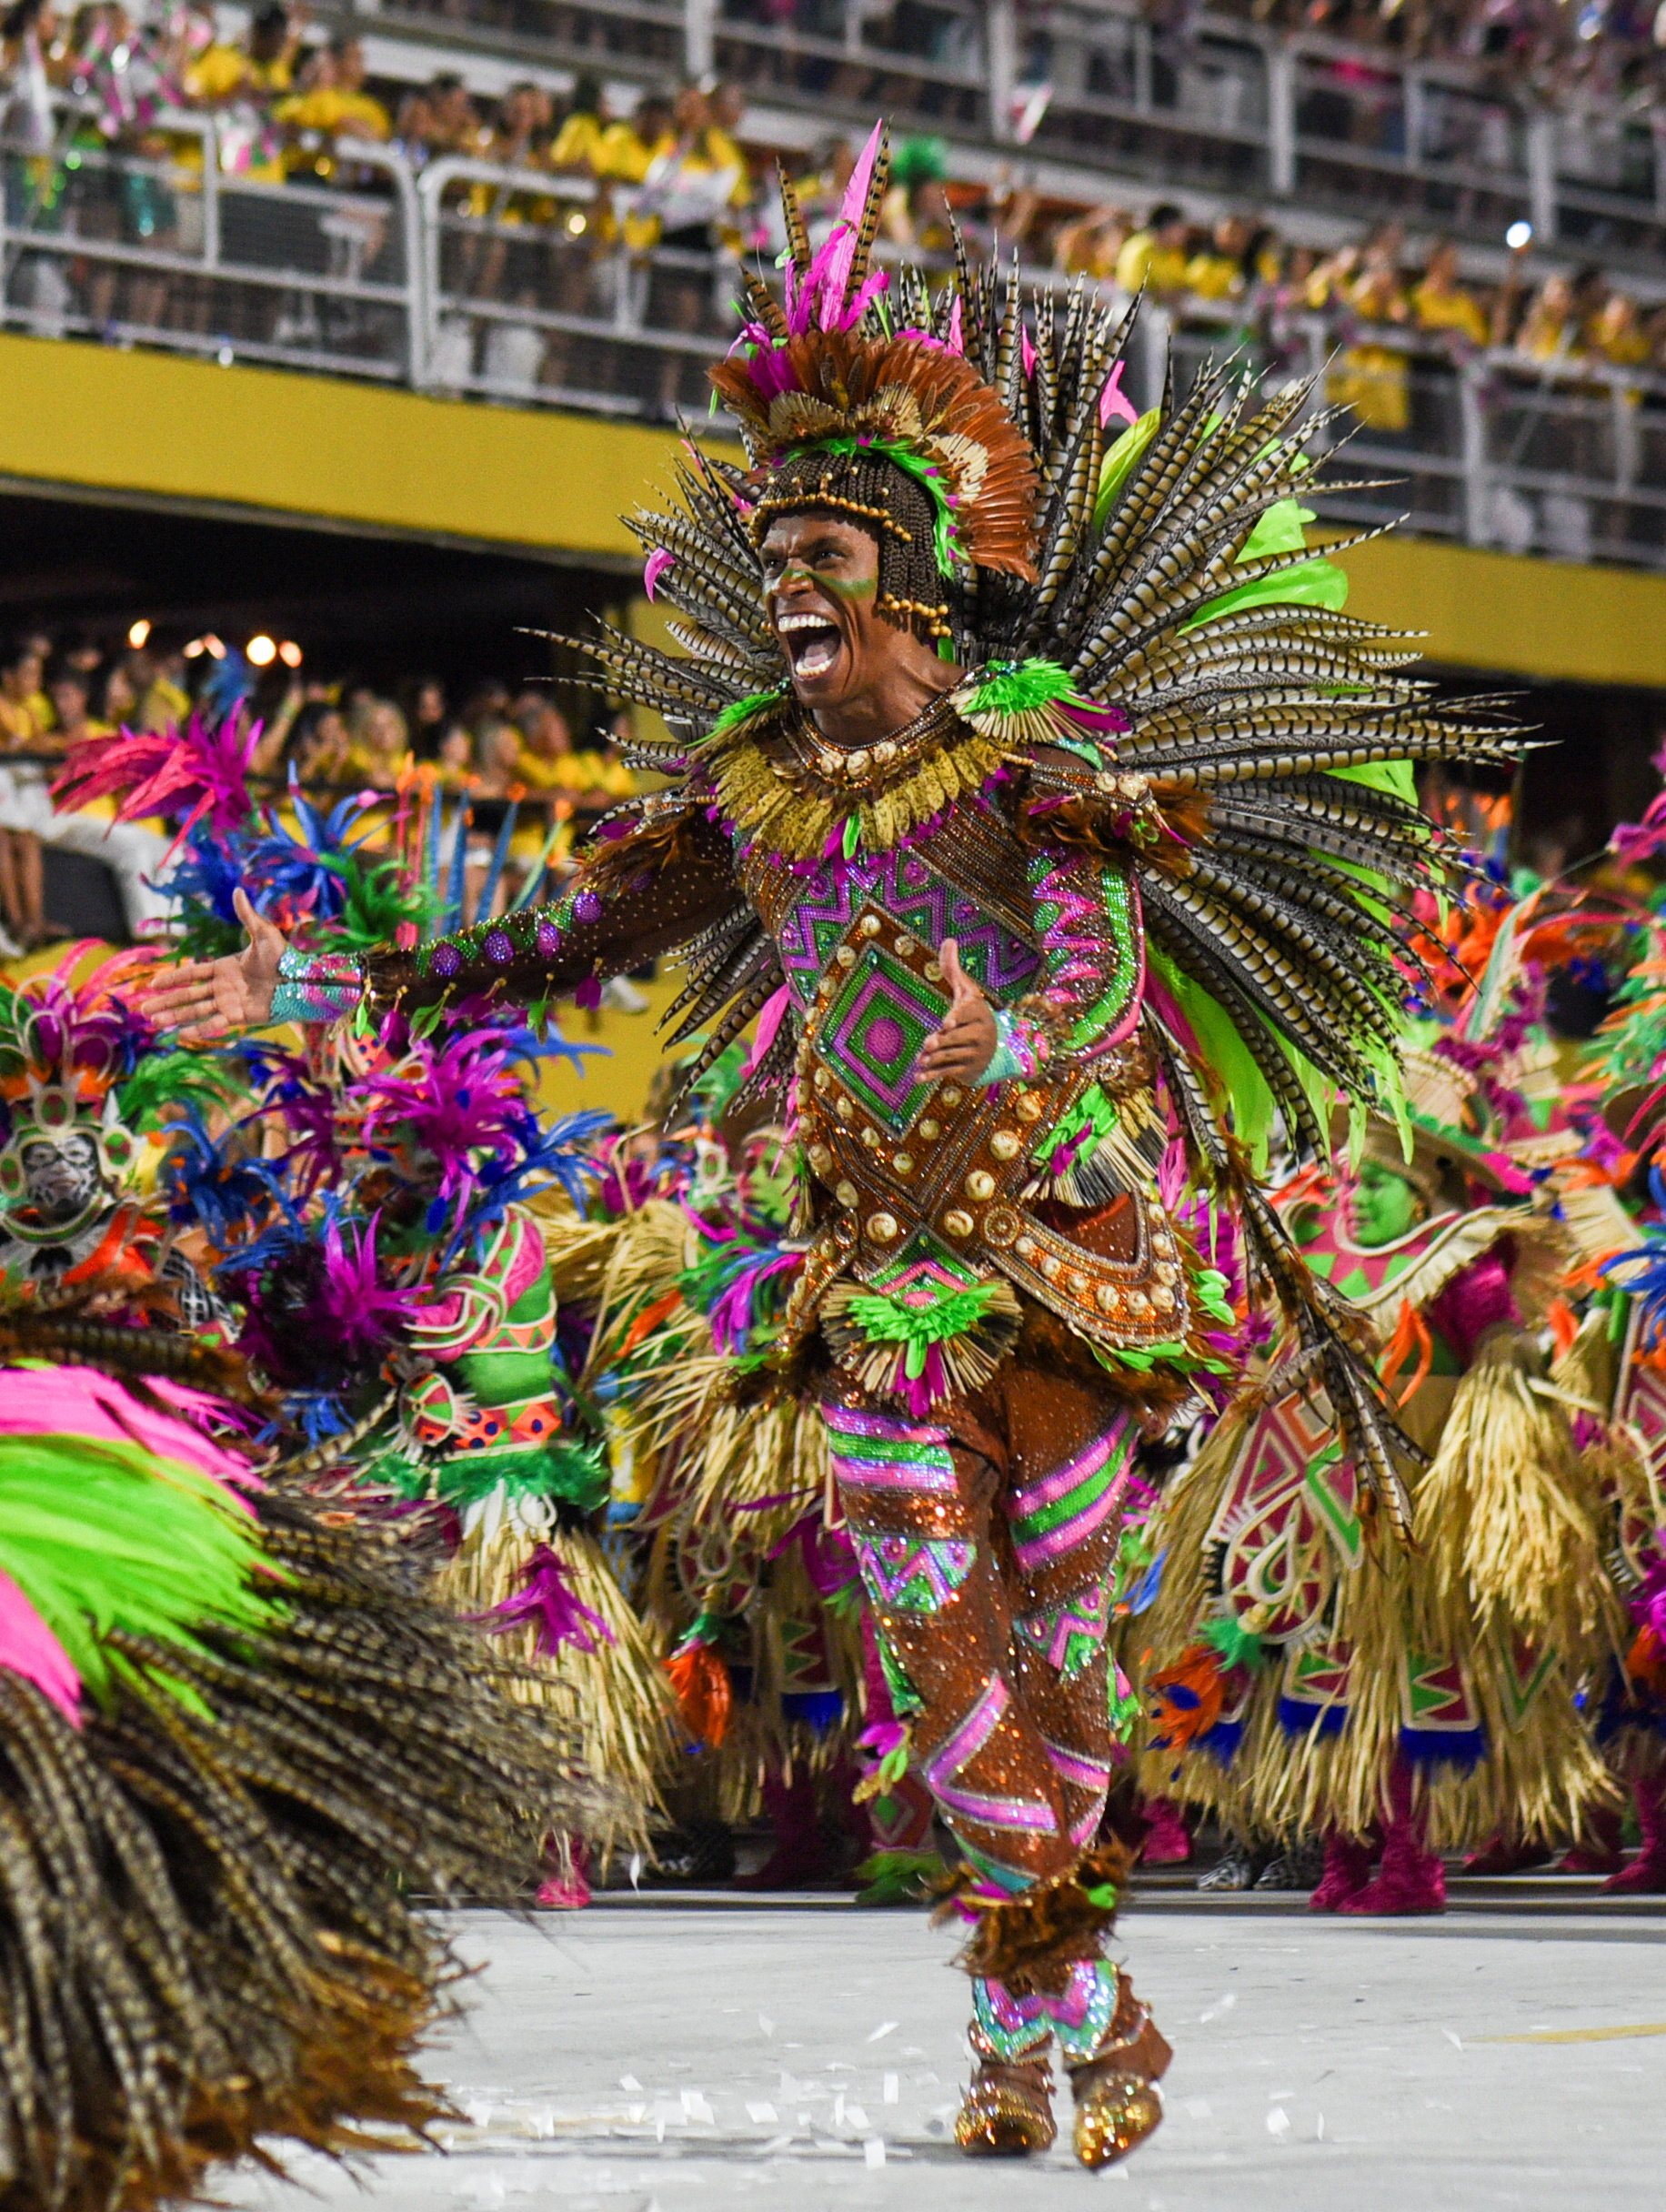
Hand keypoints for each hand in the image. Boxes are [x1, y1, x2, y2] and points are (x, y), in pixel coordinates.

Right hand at [140, 887, 286, 1042]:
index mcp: (224, 967)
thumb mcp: (263, 933)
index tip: (153, 985)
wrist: (301, 980)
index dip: (173, 979)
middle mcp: (223, 987)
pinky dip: (198, 1029)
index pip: (192, 973)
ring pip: (196, 1011)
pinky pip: (214, 1024)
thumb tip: (238, 890)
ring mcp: (230, 1003)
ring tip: (153, 1021)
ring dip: (175, 1016)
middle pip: (188, 995)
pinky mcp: (240, 1017)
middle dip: (166, 1001)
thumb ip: (246, 915)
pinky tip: (180, 1035)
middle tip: (143, 1009)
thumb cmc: (285, 957)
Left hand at [914, 938, 997, 1085]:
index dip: (957, 1017)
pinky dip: (933, 1076)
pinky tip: (918, 1078)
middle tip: (928, 1043)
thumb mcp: (966, 992)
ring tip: (920, 1060)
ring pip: (952, 1056)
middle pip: (957, 1037)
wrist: (997, 1049)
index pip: (968, 1013)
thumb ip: (953, 969)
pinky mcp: (969, 1070)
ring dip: (935, 1059)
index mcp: (978, 1011)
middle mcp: (980, 1033)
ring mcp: (975, 1053)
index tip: (946, 1023)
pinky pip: (950, 1073)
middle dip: (942, 1041)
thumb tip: (949, 940)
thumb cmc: (973, 1014)